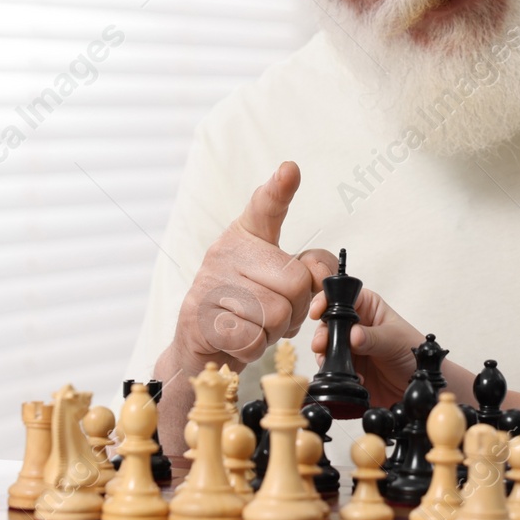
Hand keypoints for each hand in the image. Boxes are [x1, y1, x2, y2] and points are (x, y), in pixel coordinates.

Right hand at [169, 161, 334, 371]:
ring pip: (276, 314)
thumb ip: (307, 271)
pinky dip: (254, 349)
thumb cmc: (248, 309)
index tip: (290, 170)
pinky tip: (238, 340)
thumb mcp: (279, 282)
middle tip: (275, 315)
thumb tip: (320, 276)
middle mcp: (224, 251)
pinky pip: (253, 339)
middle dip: (296, 310)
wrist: (202, 346)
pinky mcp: (199, 318)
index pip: (264, 207)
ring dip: (274, 332)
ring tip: (255, 326)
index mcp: (246, 236)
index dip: (278, 189)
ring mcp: (209, 283)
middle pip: (296, 282)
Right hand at [307, 287, 421, 407]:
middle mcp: (356, 325)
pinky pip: (332, 367)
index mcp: (369, 308)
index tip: (318, 311)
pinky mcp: (348, 367)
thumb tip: (352, 335)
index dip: (327, 300)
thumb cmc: (415, 353)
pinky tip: (353, 377)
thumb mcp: (395, 341)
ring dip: (325, 354)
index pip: (343, 296)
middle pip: (329, 322)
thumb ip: (373, 338)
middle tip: (322, 344)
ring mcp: (350, 347)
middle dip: (322, 332)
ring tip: (331, 361)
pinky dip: (335, 371)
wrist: (418, 384)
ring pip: (326, 345)